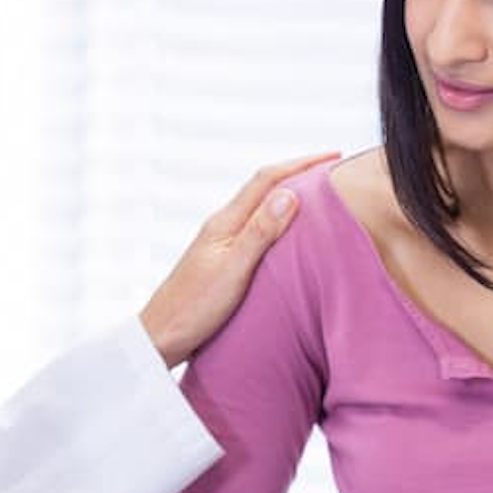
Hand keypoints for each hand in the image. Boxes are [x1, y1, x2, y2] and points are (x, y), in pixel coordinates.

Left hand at [139, 154, 336, 366]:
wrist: (160, 336)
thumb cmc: (193, 309)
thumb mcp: (233, 271)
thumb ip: (260, 232)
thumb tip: (289, 193)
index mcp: (225, 222)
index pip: (267, 180)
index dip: (302, 164)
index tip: (333, 157)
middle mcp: (221, 225)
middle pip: (263, 187)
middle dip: (298, 172)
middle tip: (331, 169)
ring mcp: (219, 241)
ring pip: (258, 206)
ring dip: (287, 193)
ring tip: (315, 194)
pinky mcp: (220, 259)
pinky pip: (254, 226)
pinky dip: (275, 218)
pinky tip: (284, 231)